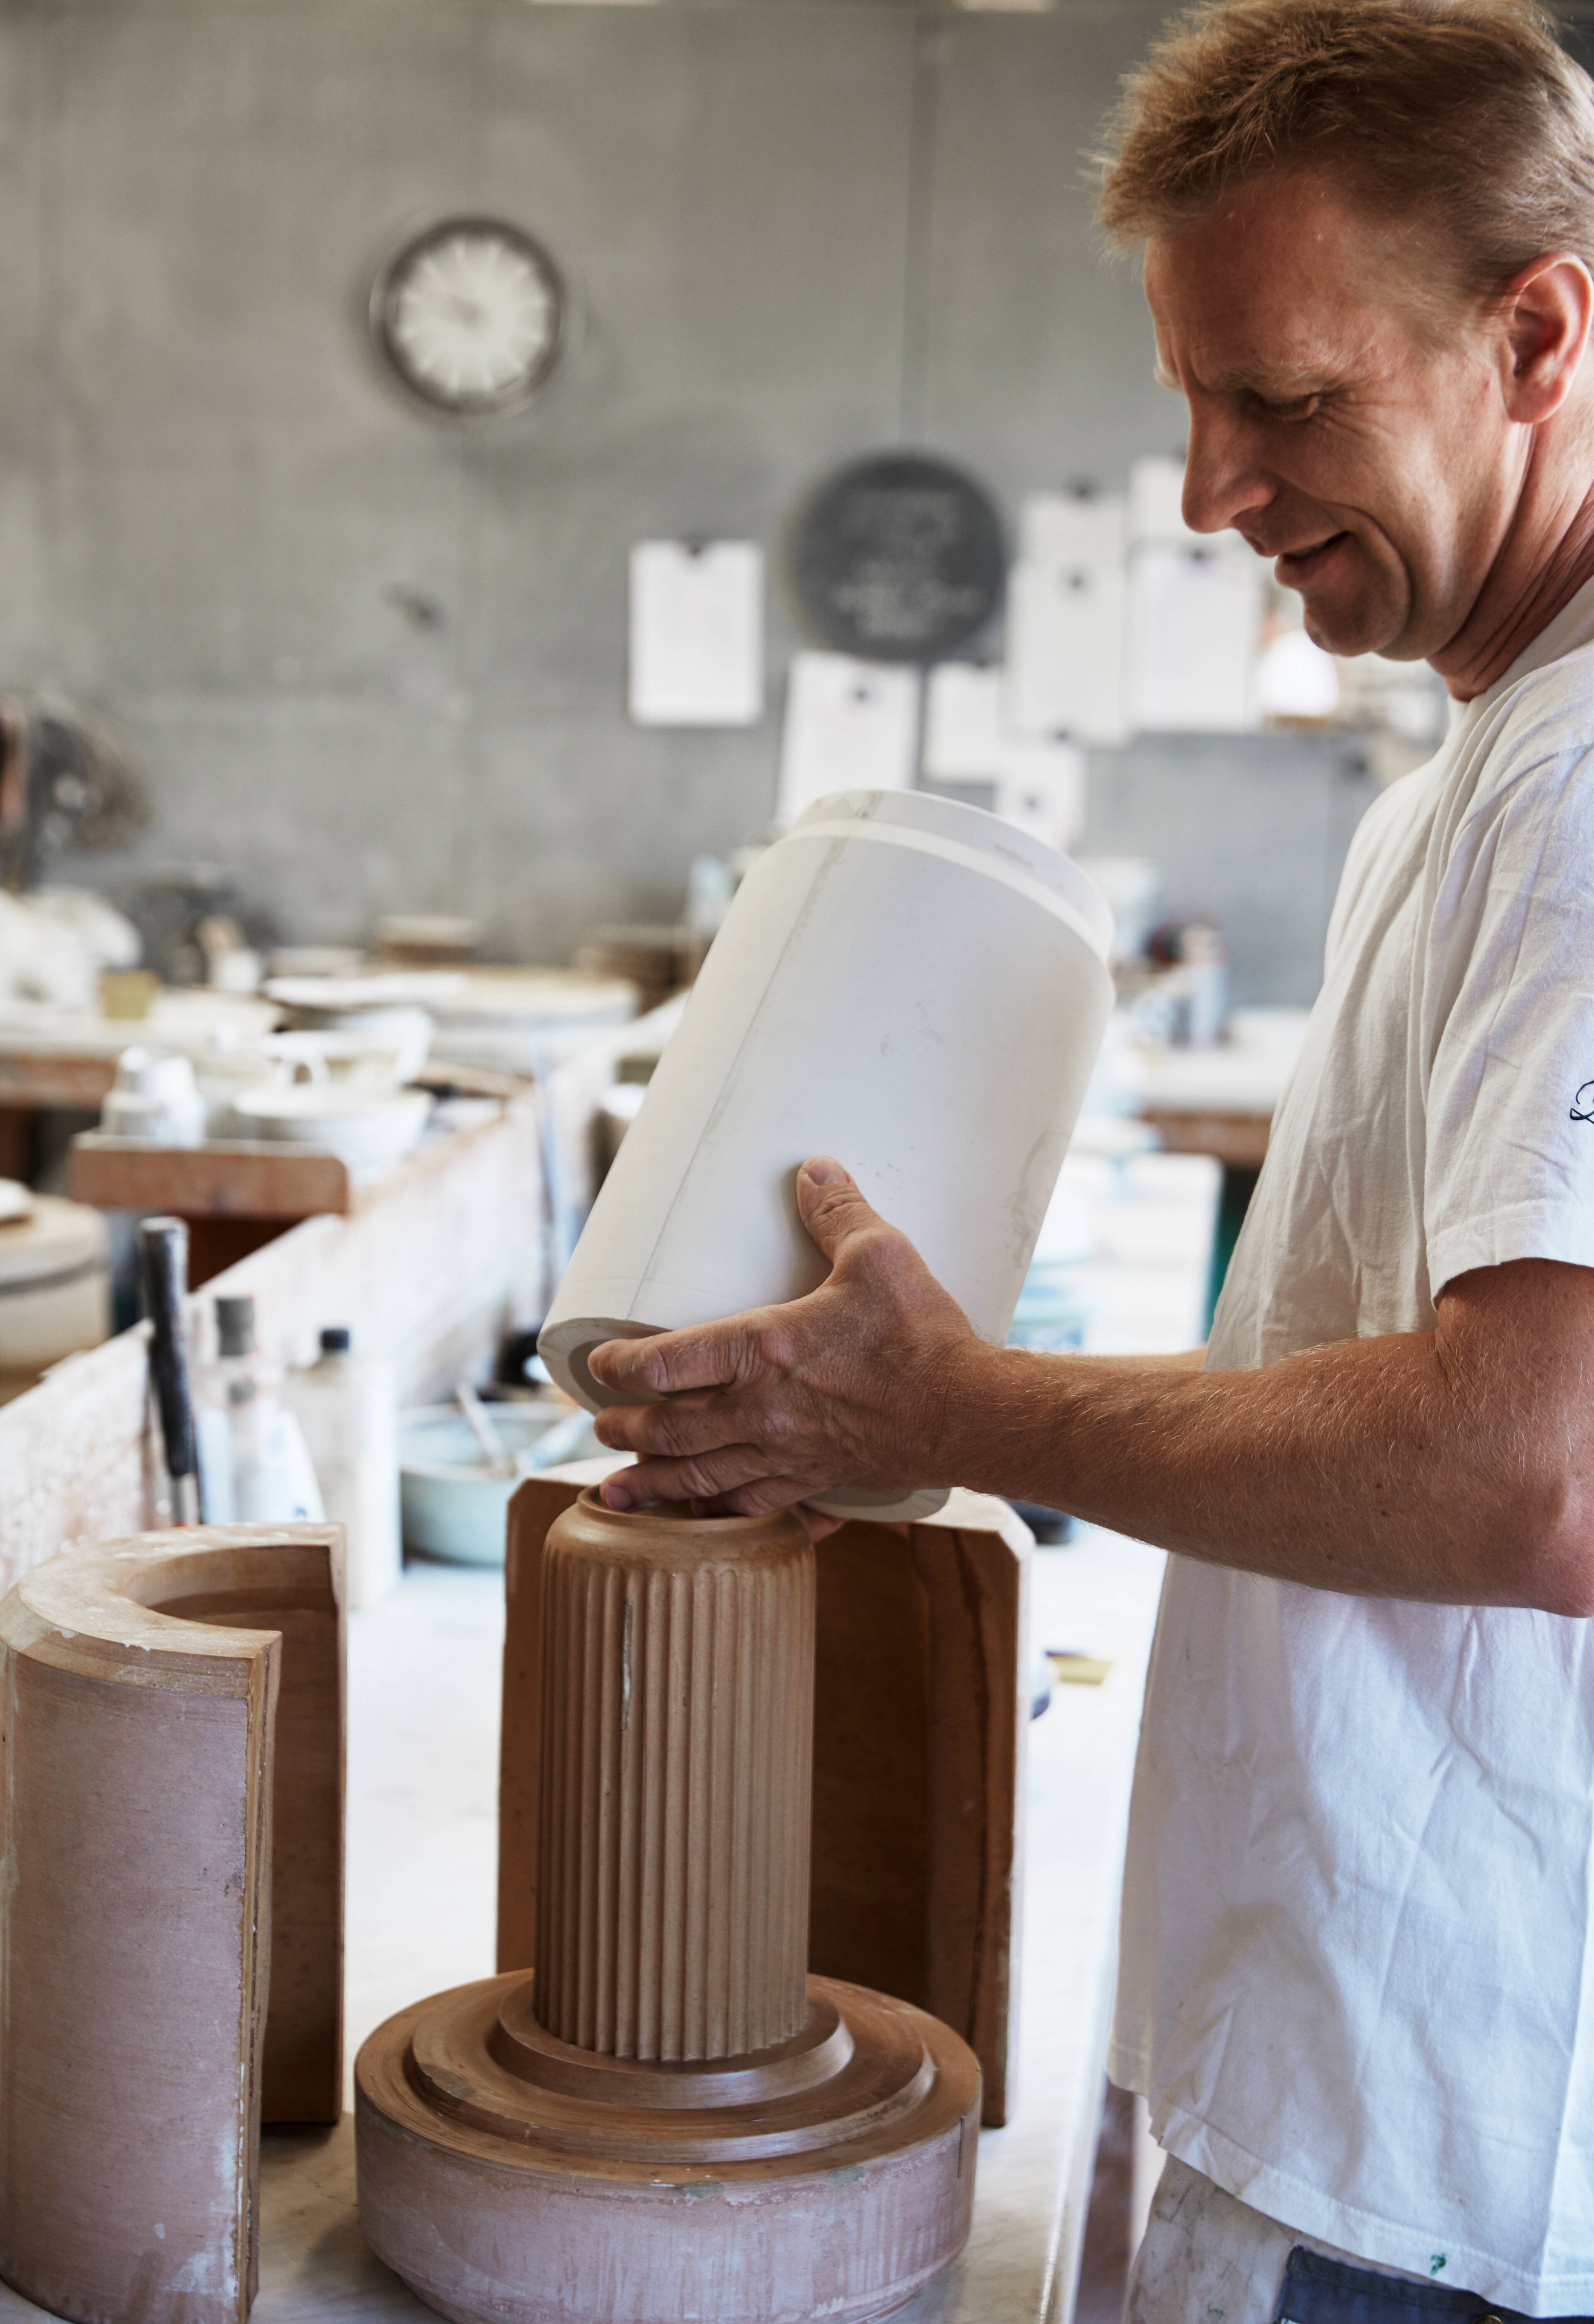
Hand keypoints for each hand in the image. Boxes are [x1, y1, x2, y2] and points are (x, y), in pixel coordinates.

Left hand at [587, 1156, 981, 1524]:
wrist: (969, 1413)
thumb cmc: (920, 1336)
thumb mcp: (881, 1257)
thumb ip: (839, 1214)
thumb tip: (814, 1170)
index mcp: (763, 1351)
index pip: (664, 1362)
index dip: (620, 1365)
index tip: (596, 1365)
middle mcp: (761, 1411)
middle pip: (668, 1429)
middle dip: (624, 1429)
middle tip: (598, 1425)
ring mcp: (786, 1453)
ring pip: (699, 1476)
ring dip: (652, 1483)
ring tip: (616, 1491)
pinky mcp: (816, 1480)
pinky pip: (753, 1502)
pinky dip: (720, 1509)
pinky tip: (706, 1513)